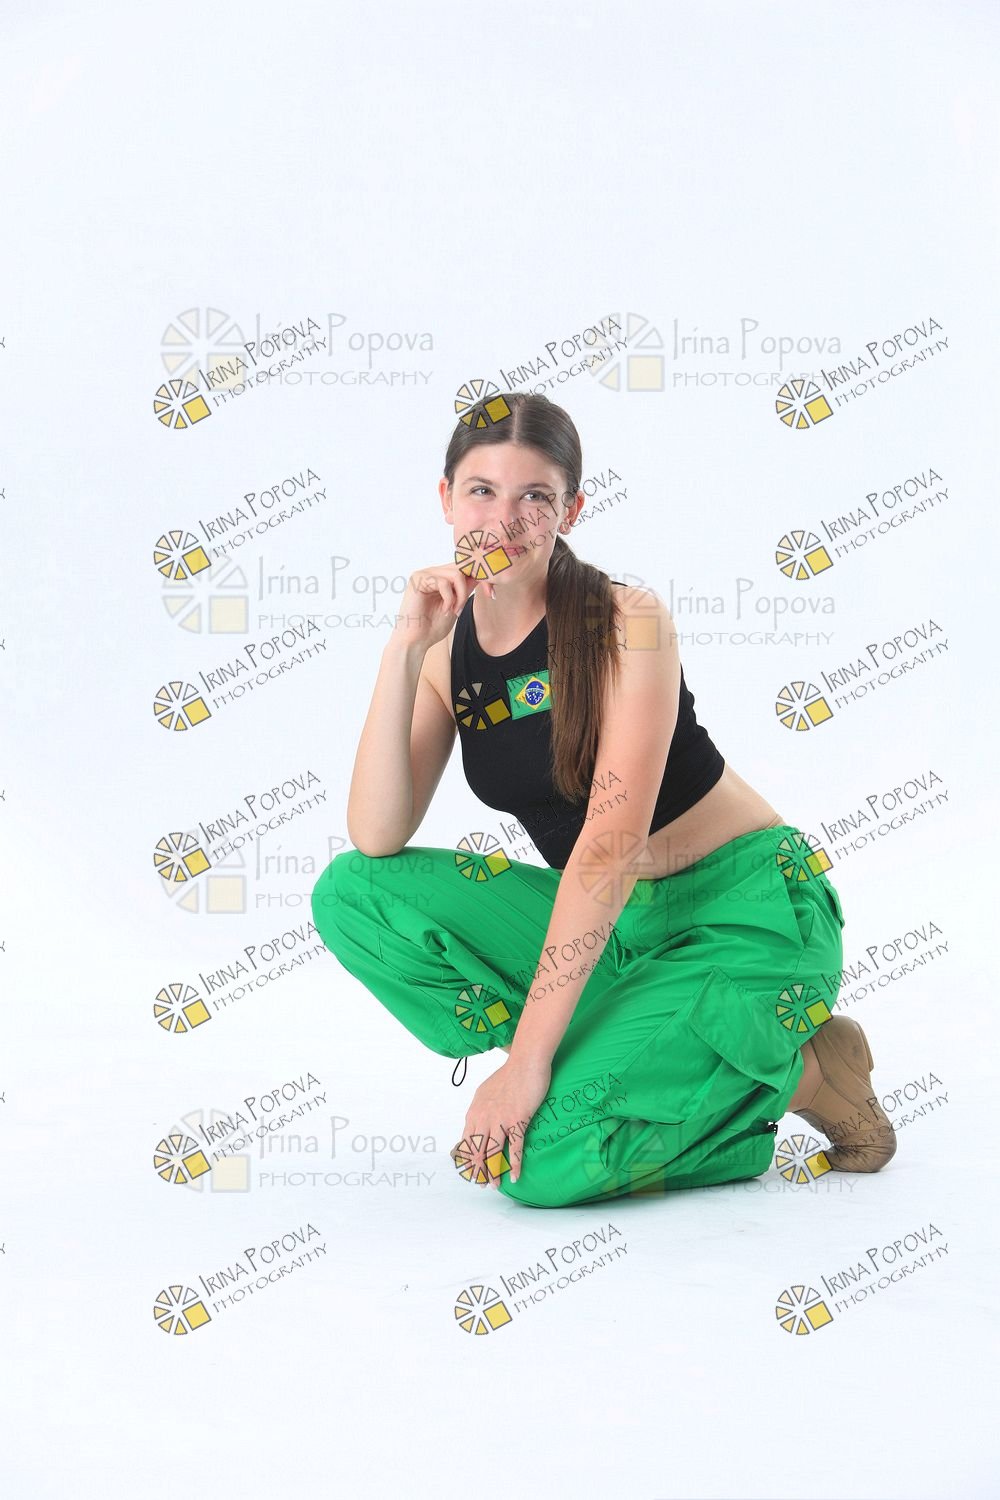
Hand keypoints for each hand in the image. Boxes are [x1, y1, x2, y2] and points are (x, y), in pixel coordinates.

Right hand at [393, 562, 494, 649]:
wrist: (415, 641)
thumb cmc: (431, 627)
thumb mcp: (456, 606)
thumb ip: (464, 590)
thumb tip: (479, 576)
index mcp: (439, 577)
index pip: (464, 568)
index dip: (480, 578)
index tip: (492, 594)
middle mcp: (431, 572)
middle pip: (461, 567)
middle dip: (472, 586)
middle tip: (467, 605)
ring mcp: (424, 574)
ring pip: (455, 574)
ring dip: (460, 595)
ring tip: (455, 610)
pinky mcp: (418, 579)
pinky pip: (443, 583)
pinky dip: (449, 598)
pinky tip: (445, 611)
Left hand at [450, 1055, 551, 1187]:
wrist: (526, 1062)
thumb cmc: (509, 1075)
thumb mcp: (486, 1091)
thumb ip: (480, 1108)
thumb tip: (476, 1121)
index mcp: (475, 1111)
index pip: (466, 1140)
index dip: (467, 1158)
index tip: (469, 1171)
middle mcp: (484, 1117)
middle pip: (477, 1150)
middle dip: (477, 1170)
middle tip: (480, 1185)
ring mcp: (500, 1119)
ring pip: (492, 1152)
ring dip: (492, 1172)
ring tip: (494, 1186)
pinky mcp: (517, 1120)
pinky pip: (514, 1147)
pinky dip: (513, 1164)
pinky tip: (514, 1176)